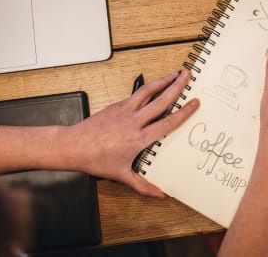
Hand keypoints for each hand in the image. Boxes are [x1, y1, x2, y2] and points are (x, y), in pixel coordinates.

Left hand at [60, 70, 198, 197]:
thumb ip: (142, 185)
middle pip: (160, 100)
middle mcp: (133, 121)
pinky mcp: (115, 106)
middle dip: (176, 86)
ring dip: (162, 80)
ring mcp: (124, 110)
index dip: (183, 112)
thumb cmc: (95, 160)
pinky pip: (135, 94)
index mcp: (139, 138)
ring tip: (174, 73)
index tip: (194, 102)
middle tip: (187, 75)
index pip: (167, 123)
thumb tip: (159, 194)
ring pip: (147, 91)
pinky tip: (152, 86)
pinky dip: (147, 88)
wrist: (73, 146)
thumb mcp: (121, 175)